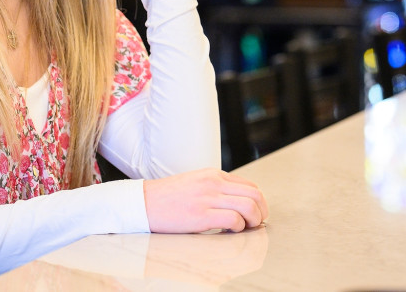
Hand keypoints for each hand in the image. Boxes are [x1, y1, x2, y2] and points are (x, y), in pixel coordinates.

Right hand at [143, 168, 268, 232]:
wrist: (143, 202)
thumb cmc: (168, 197)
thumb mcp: (196, 183)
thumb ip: (215, 188)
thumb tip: (236, 202)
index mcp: (214, 174)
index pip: (250, 185)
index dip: (259, 202)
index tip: (256, 214)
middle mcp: (214, 183)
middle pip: (254, 195)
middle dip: (261, 211)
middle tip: (257, 223)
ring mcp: (208, 198)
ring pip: (248, 206)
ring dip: (253, 221)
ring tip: (246, 229)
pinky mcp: (201, 215)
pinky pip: (233, 220)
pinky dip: (238, 228)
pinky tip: (230, 232)